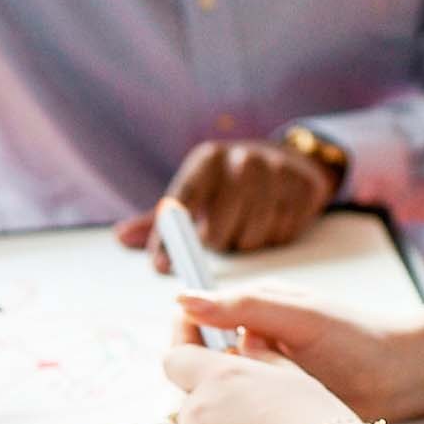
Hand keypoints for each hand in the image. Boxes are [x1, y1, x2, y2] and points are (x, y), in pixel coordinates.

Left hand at [115, 139, 337, 268]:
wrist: (288, 159)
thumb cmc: (229, 183)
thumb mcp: (196, 191)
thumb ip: (159, 219)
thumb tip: (120, 237)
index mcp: (209, 159)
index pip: (182, 201)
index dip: (167, 237)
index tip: (160, 264)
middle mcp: (242, 159)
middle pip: (218, 232)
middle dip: (216, 242)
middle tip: (221, 232)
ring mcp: (277, 170)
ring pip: (251, 239)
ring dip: (245, 242)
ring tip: (245, 224)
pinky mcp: (303, 186)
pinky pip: (280, 235)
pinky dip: (272, 237)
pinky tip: (269, 220)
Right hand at [177, 284, 423, 423]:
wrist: (400, 375)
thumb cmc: (355, 334)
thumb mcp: (298, 314)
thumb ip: (243, 306)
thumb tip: (184, 299)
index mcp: (255, 312)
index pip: (198, 320)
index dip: (183, 331)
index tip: (181, 344)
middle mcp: (254, 346)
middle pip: (202, 364)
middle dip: (202, 376)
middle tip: (225, 386)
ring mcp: (263, 380)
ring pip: (219, 396)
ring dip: (224, 402)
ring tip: (251, 401)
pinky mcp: (274, 412)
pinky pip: (242, 420)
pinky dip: (242, 423)